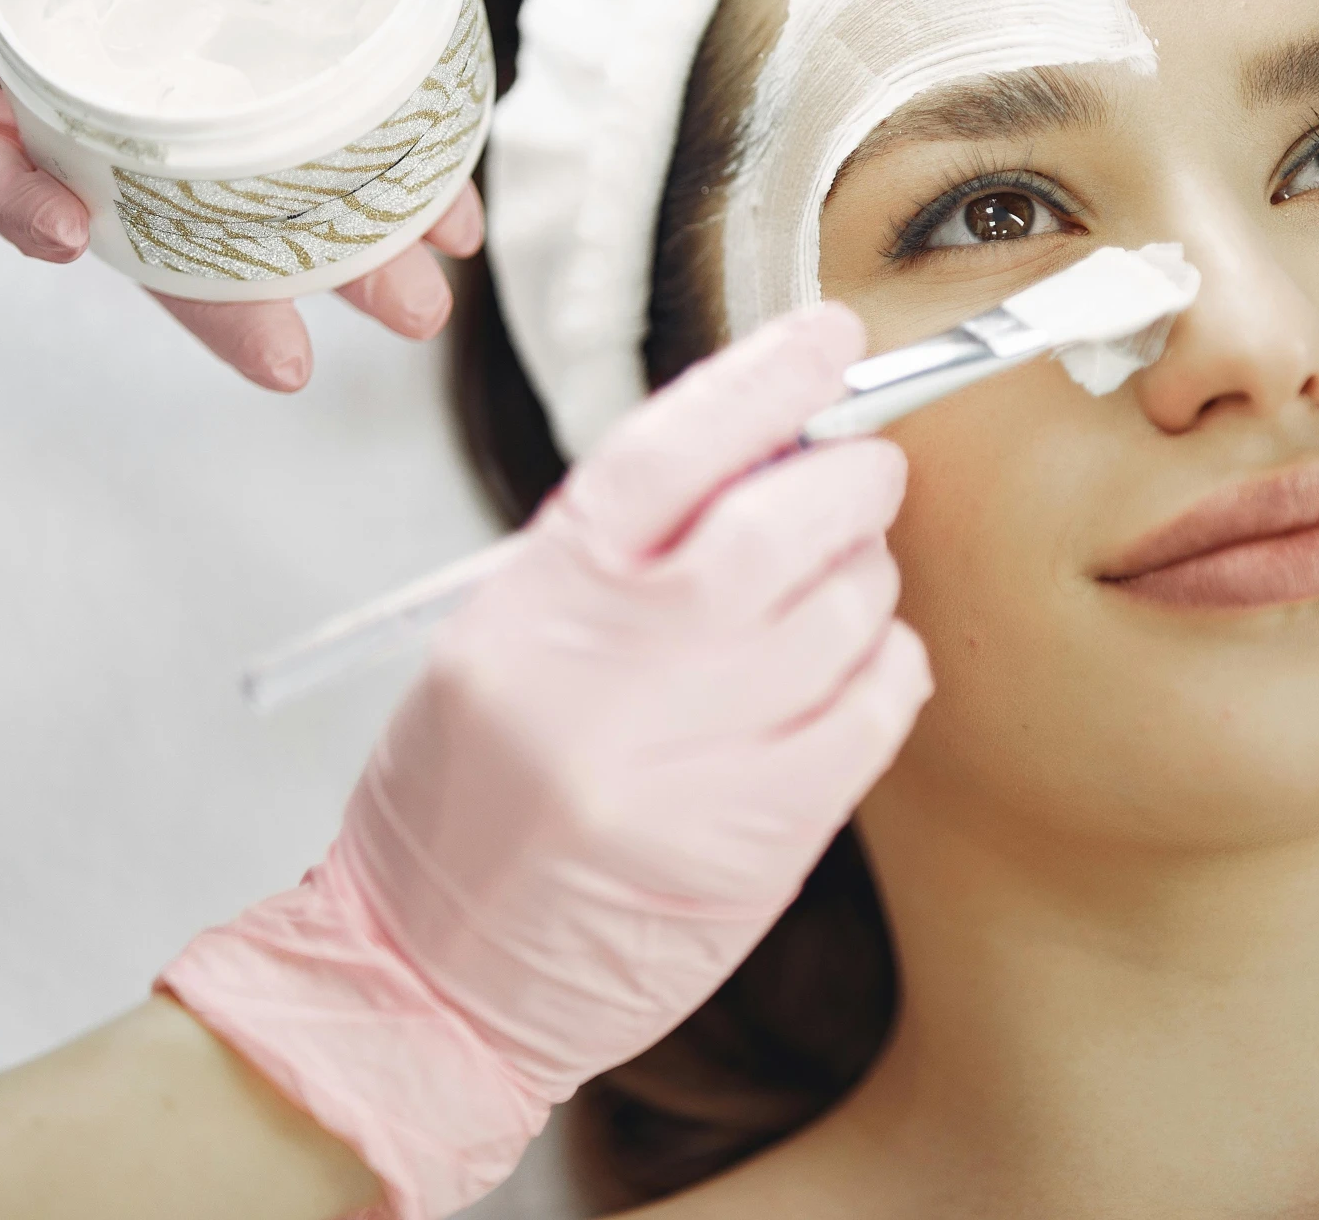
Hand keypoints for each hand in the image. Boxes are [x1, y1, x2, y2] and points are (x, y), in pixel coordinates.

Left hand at [0, 0, 478, 389]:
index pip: (318, 111)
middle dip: (339, 264)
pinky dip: (34, 217)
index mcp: (204, 9)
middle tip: (413, 313)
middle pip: (257, 194)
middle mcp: (139, 74)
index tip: (450, 217)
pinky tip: (74, 231)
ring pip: (148, 232)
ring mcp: (49, 113)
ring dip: (219, 300)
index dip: (387, 169)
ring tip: (292, 360)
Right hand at [163, 303, 933, 1219]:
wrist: (431, 979)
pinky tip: (856, 667)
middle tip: (863, 470)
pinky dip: (887, 666)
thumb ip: (618, 550)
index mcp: (532, 607)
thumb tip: (761, 454)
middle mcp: (611, 677)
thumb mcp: (499, 638)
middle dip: (848, 477)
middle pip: (779, 524)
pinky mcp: (756, 842)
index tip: (828, 339)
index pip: (667, 451)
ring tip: (837, 585)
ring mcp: (690, 763)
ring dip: (867, 576)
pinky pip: (875, 712)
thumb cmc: (460, 799)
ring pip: (846, 613)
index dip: (763, 378)